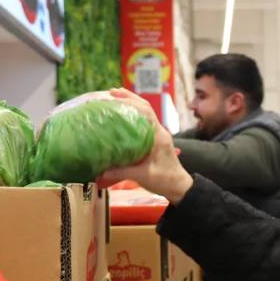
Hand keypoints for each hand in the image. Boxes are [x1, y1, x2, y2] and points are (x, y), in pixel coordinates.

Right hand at [99, 89, 193, 204]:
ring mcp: (157, 135)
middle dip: (128, 98)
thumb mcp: (143, 176)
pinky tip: (120, 117)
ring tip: (114, 99)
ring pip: (144, 113)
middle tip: (110, 93)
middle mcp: (159, 131)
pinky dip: (132, 116)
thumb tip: (100, 169)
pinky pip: (143, 123)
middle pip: (145, 107)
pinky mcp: (154, 140)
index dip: (130, 101)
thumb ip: (122, 172)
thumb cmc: (165, 180)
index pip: (146, 111)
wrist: (179, 187)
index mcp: (158, 136)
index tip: (114, 96)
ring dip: (131, 104)